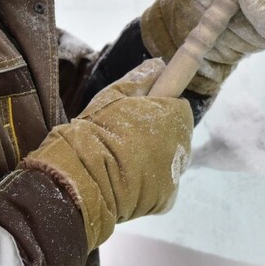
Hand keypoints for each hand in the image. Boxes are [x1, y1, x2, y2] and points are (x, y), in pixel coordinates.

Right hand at [21, 59, 191, 250]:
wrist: (81, 179)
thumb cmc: (95, 131)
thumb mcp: (113, 96)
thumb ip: (141, 79)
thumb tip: (159, 64)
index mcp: (173, 118)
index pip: (178, 106)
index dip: (160, 107)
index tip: (140, 112)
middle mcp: (183, 147)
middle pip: (176, 135)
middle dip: (159, 133)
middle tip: (126, 136)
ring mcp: (176, 176)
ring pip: (170, 161)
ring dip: (154, 158)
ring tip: (122, 160)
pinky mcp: (165, 201)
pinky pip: (162, 186)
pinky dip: (149, 184)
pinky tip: (126, 181)